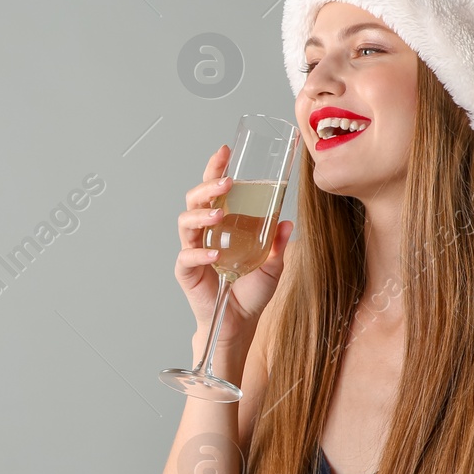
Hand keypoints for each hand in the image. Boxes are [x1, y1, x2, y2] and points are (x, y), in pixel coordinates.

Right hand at [174, 143, 293, 351]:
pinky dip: (201, 254)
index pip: (213, 190)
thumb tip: (288, 221)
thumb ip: (277, 244)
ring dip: (202, 213)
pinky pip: (187, 257)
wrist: (239, 322)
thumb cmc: (250, 291)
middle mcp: (204, 233)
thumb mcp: (272, 265)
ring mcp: (193, 251)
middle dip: (207, 186)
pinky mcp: (186, 272)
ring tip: (219, 213)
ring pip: (186, 222)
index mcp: (222, 224)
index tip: (224, 150)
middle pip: (194, 199)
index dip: (215, 168)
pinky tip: (216, 254)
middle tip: (226, 181)